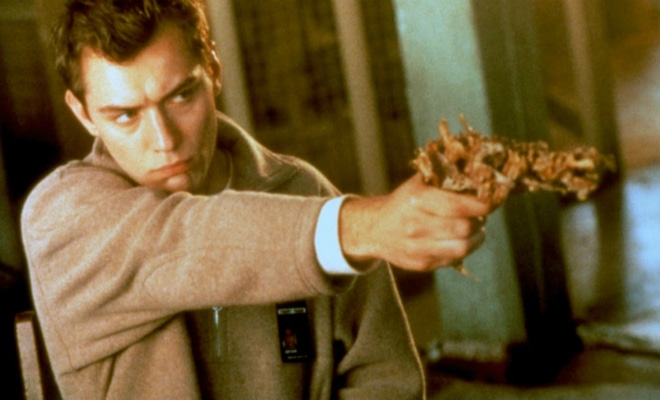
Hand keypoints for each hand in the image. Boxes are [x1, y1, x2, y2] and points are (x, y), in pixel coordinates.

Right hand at [339, 173, 494, 271]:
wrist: (374, 228)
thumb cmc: (403, 202)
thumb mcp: (417, 184)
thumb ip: (444, 178)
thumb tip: (478, 173)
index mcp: (416, 200)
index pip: (456, 205)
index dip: (479, 205)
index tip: (489, 202)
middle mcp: (415, 225)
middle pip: (463, 228)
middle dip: (478, 221)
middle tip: (480, 215)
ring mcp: (417, 247)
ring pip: (462, 247)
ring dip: (475, 238)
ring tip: (475, 229)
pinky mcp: (421, 264)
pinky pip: (453, 259)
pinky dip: (462, 249)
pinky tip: (459, 240)